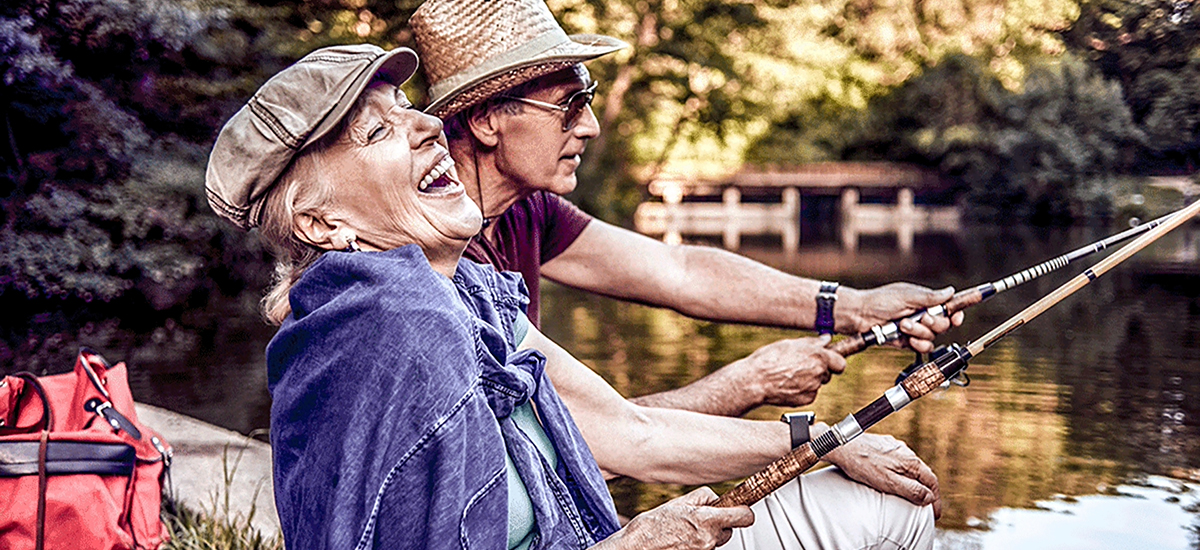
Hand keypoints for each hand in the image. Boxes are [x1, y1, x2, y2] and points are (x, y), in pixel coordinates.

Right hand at [594, 487, 754, 549]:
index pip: (743, 516)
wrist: (638, 547)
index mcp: (706, 520)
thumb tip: (717, 498)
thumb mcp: (679, 503)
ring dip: (709, 534)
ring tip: (688, 529)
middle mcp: (708, 539)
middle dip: (721, 523)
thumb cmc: (653, 526)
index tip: (743, 509)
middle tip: (703, 518)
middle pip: (730, 530)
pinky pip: (707, 549)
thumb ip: (703, 498)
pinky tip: (684, 539)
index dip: (744, 512)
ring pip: (718, 540)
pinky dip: (700, 543)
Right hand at [730, 337, 845, 407]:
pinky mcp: (806, 399)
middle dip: (819, 370)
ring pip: (817, 383)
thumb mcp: (789, 344)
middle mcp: (818, 372)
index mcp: (817, 356)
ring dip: (809, 379)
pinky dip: (801, 390)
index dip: (834, 361)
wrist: (755, 381)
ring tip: (790, 375)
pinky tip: (788, 384)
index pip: (840, 362)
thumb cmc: (768, 360)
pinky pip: (809, 393)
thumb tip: (826, 340)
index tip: (830, 361)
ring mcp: (813, 388)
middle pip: (828, 373)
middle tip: (802, 366)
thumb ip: (812, 343)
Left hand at [822, 433, 941, 517]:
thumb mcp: (888, 482)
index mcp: (910, 461)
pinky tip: (896, 478)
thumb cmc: (862, 464)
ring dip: (915, 482)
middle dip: (927, 492)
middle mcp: (905, 451)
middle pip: (923, 474)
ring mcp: (894, 447)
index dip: (936, 499)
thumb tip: (929, 497)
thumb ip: (911, 490)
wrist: (841, 446)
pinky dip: (903, 473)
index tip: (935, 514)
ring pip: (911, 467)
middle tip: (926, 508)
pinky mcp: (883, 446)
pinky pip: (899, 462)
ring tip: (913, 495)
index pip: (932, 482)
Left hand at [845, 283, 964, 352]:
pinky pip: (923, 347)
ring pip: (933, 337)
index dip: (956, 313)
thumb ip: (930, 296)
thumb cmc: (880, 300)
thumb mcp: (906, 294)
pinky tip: (907, 338)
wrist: (861, 315)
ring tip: (903, 325)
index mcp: (926, 302)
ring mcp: (916, 330)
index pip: (949, 308)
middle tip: (922, 318)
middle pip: (944, 325)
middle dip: (934, 323)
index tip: (957, 317)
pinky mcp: (909, 342)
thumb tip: (951, 291)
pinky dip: (918, 343)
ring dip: (919, 332)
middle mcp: (923, 316)